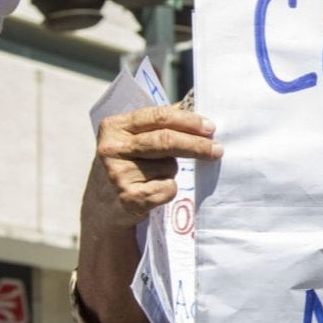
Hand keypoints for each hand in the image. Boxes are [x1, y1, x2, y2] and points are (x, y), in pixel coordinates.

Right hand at [88, 105, 222, 228]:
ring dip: (172, 171)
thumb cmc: (129, 165)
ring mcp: (118, 174)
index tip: (210, 128)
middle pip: (166, 141)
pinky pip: (167, 189)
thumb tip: (200, 121)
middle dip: (197, 145)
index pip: (158, 117)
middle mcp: (111, 148)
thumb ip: (159, 125)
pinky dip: (169, 190)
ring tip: (155, 175)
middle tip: (217, 150)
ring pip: (169, 167)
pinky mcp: (128, 197)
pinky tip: (153, 191)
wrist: (104, 206)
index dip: (188, 121)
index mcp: (113, 126)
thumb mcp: (133, 139)